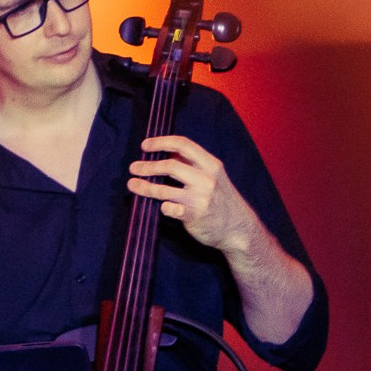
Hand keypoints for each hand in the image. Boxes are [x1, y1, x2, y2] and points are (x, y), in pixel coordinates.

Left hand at [128, 135, 263, 255]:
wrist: (238, 228)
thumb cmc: (221, 199)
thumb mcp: (213, 175)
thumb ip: (191, 164)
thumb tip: (166, 149)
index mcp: (211, 165)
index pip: (183, 144)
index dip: (160, 142)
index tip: (144, 145)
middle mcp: (206, 179)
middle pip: (170, 166)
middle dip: (147, 166)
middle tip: (133, 167)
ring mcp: (200, 198)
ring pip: (164, 189)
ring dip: (144, 186)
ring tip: (132, 184)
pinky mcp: (194, 216)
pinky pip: (171, 209)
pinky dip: (163, 207)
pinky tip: (159, 206)